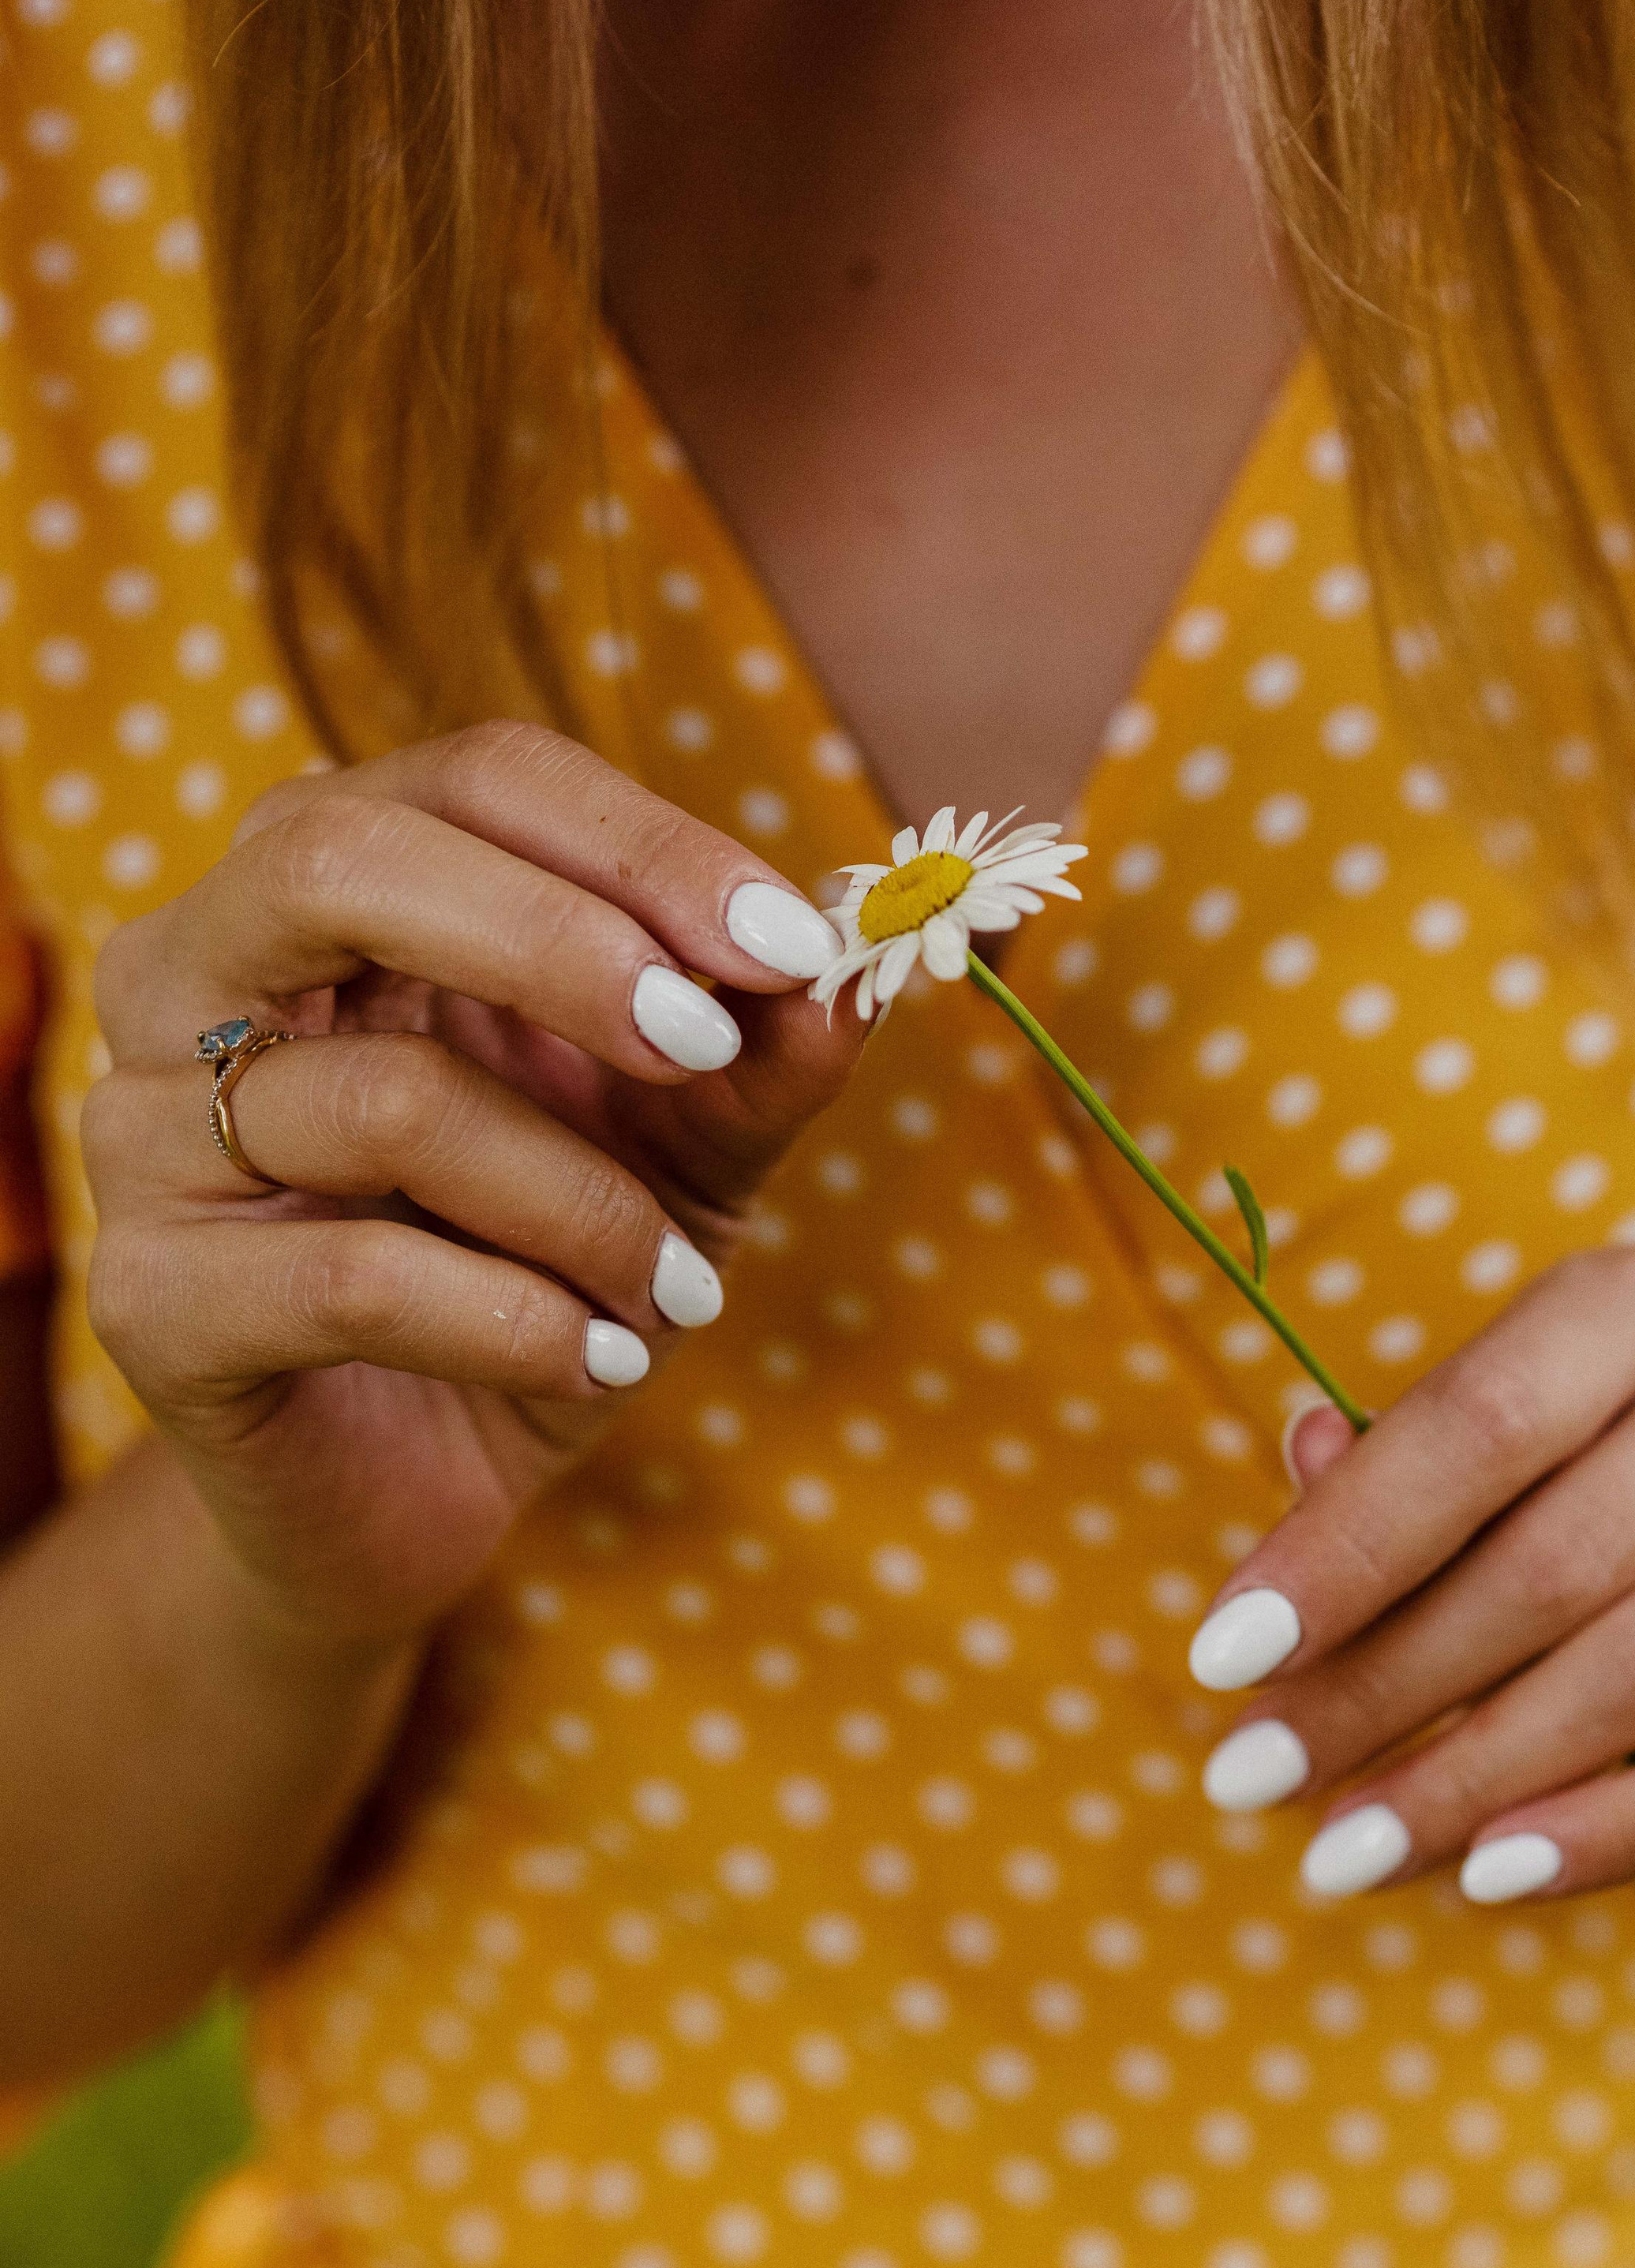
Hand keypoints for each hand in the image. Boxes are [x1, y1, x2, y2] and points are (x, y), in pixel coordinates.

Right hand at [84, 723, 863, 1652]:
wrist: (414, 1487)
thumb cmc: (537, 1275)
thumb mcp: (680, 1157)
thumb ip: (757, 1059)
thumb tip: (856, 971)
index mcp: (327, 888)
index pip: (473, 779)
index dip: (640, 843)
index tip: (792, 939)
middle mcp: (196, 973)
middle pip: (340, 859)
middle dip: (561, 945)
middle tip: (707, 1048)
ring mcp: (145, 1131)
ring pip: (383, 1101)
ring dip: (579, 1204)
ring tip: (669, 1291)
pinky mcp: (148, 1297)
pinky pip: (355, 1278)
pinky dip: (518, 1323)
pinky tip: (602, 1361)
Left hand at [1187, 1245, 1634, 1901]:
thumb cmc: (1596, 1495)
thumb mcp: (1495, 1464)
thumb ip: (1393, 1474)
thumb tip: (1300, 1455)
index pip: (1481, 1419)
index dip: (1341, 1545)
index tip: (1219, 1658)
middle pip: (1553, 1557)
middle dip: (1380, 1686)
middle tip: (1252, 1782)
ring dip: (1472, 1777)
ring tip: (1341, 1852)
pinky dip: (1613, 1831)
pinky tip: (1488, 1879)